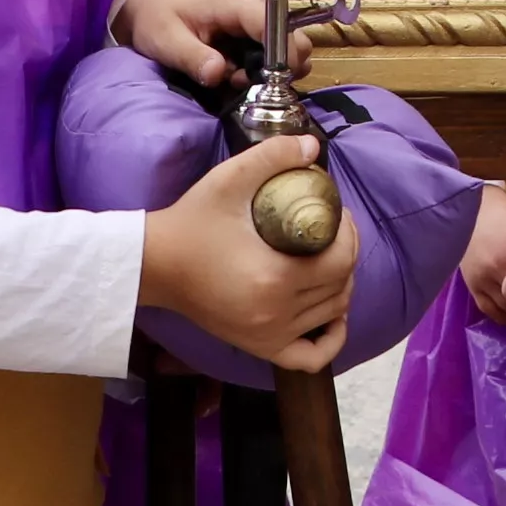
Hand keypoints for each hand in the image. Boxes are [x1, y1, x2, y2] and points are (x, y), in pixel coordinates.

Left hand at [110, 0, 301, 88]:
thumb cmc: (155, 17)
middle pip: (293, 38)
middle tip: (250, 84)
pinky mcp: (247, 42)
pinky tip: (234, 80)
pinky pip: (268, 61)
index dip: (284, 50)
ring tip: (238, 82)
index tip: (275, 79)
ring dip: (271, 75)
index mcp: (233, 6)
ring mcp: (251, 30)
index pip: (274, 22)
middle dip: (283, 68)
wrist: (147, 8)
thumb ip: (192, 56)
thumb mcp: (166, 39)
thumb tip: (218, 73)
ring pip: (285, 53)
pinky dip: (260, 76)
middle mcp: (251, 15)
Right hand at [140, 132, 360, 371]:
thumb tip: (313, 147)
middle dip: (348, 255)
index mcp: (276, 277)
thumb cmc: (193, 221)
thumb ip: (273, 155)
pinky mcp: (258, 347)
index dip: (350, 235)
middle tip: (336, 229)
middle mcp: (277, 314)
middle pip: (340, 288)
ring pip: (331, 315)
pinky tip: (331, 316)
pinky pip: (310, 358)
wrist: (155, 264)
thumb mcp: (230, 178)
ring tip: (331, 258)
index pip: (340, 261)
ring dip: (341, 287)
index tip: (340, 213)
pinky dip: (330, 340)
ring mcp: (268, 336)